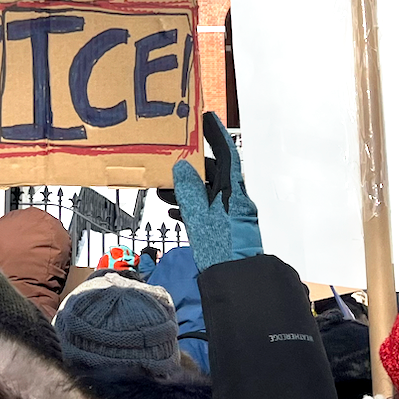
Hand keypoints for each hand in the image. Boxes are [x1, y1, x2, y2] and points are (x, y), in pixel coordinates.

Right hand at [169, 111, 261, 269]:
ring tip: (162, 189)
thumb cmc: (222, 249)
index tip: (206, 118)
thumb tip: (182, 167)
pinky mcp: (223, 229)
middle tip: (170, 160)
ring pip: (206, 193)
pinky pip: (205, 210)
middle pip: (212, 174)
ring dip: (185, 189)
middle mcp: (233, 200)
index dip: (216, 135)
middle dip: (190, 168)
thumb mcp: (200, 218)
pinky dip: (189, 207)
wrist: (236, 281)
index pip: (227, 154)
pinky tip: (173, 211)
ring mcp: (229, 215)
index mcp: (232, 191)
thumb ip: (189, 191)